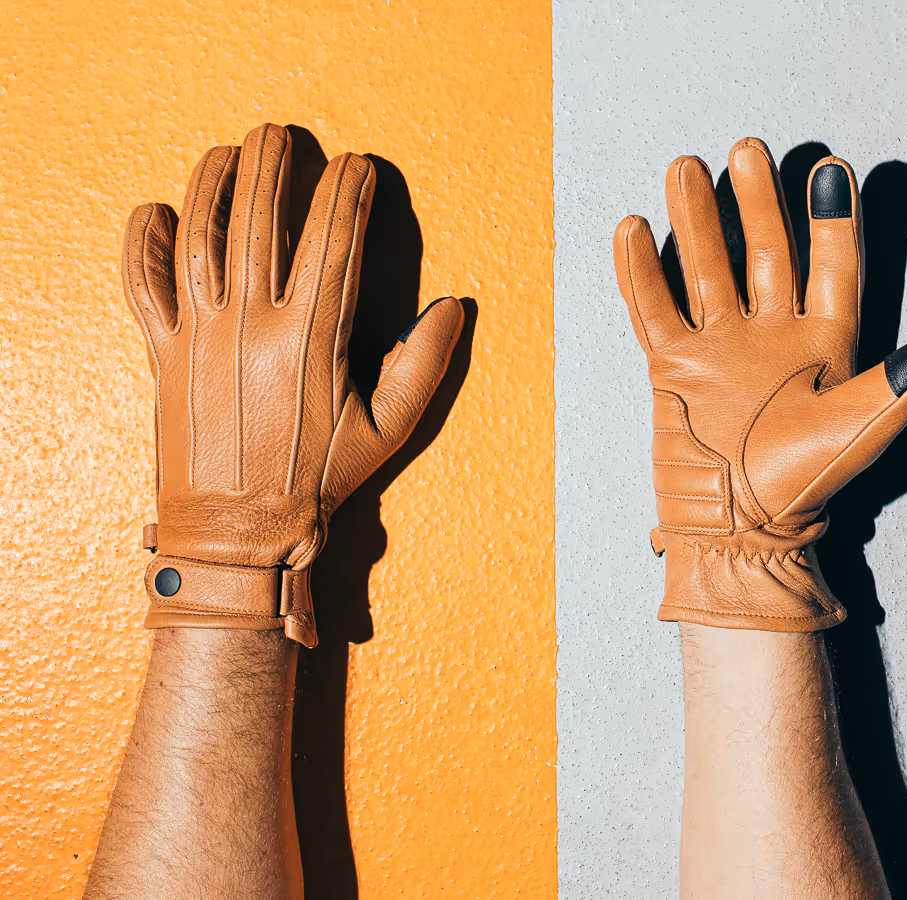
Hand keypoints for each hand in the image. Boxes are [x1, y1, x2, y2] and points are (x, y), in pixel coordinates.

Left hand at [123, 124, 463, 645]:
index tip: (357, 166)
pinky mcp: (163, 353)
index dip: (347, 192)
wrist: (236, 533)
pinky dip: (142, 245)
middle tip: (280, 134)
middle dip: (271, 166)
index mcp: (312, 336)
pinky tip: (151, 211)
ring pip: (199, 237)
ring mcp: (200, 334)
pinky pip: (144, 287)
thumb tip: (452, 309)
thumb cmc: (318, 482)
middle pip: (258, 219)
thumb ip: (425, 366)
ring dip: (210, 185)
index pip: (335, 239)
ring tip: (225, 153)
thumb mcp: (390, 430)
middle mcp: (252, 323)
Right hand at [613, 137, 906, 630]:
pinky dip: (642, 272)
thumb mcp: (863, 430)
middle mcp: (773, 337)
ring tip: (686, 167)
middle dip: (758, 202)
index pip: (832, 267)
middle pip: (766, 253)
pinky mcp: (674, 368)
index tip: (831, 167)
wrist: (742, 531)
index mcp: (826, 345)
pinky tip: (633, 226)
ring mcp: (721, 349)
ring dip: (697, 221)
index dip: (833, 219)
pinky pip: (654, 310)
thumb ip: (901, 383)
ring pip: (706, 269)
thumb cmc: (808, 482)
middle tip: (750, 149)